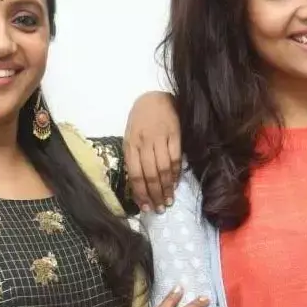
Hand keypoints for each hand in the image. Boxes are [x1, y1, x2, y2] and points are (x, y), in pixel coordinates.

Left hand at [124, 90, 180, 211]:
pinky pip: (176, 158)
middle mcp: (144, 143)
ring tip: (168, 201)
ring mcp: (160, 138)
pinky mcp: (175, 134)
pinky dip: (176, 173)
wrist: (156, 98)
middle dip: (155, 194)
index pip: (135, 174)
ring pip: (163, 169)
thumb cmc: (141, 120)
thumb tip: (140, 185)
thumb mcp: (130, 137)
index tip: (145, 207)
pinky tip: (176, 184)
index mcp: (130, 144)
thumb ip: (134, 158)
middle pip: (150, 174)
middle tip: (159, 209)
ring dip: (167, 188)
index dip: (140, 193)